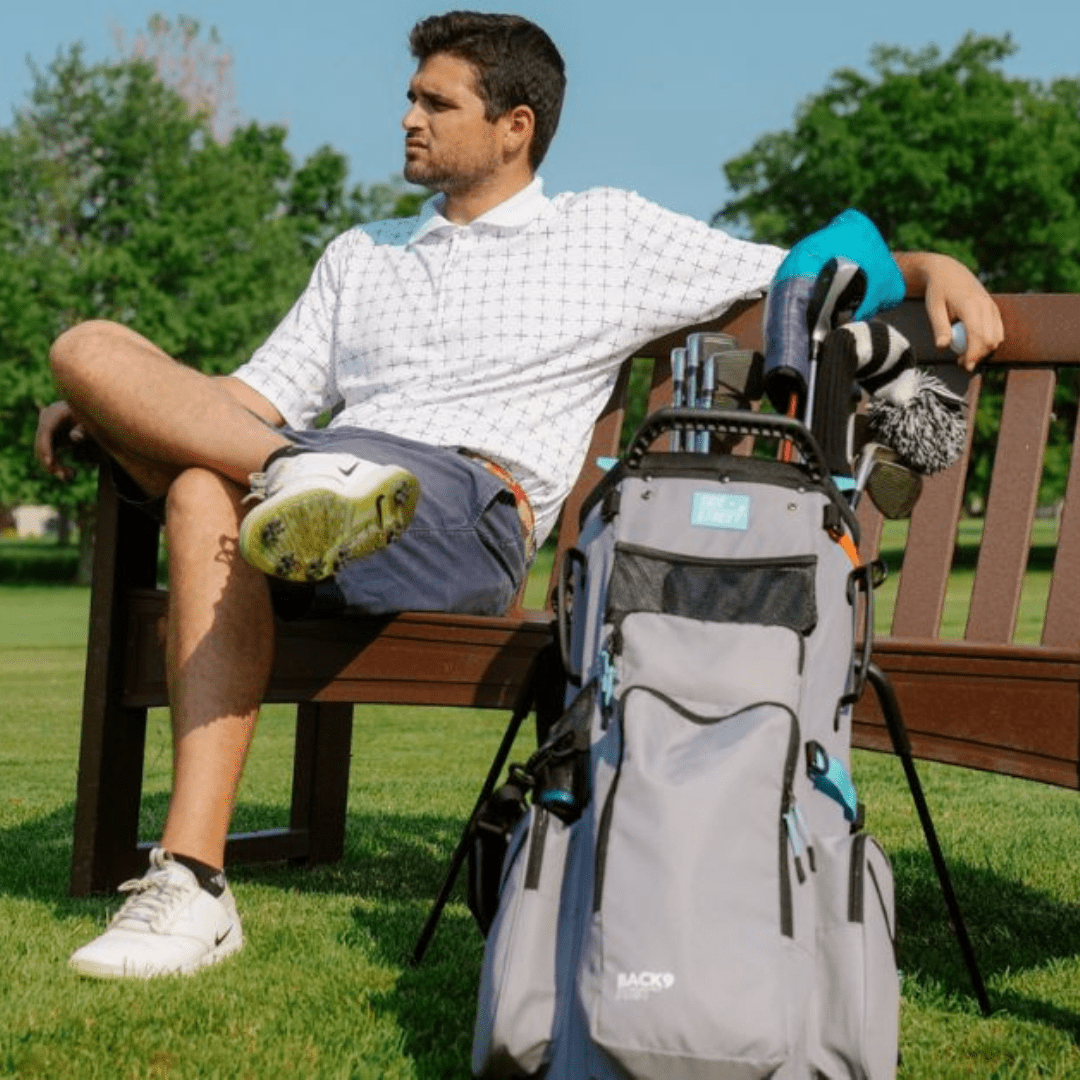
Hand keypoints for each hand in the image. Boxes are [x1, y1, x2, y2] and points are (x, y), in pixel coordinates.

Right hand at [35, 401, 89, 479]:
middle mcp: (46, 422)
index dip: (46, 448)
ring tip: (72, 476)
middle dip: (50, 462)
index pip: (45, 432)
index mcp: (54, 414)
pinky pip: (50, 454)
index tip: (50, 463)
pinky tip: (73, 472)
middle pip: (41, 444)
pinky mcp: (51, 439)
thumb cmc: (93, 417)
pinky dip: (57, 465)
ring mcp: (48, 431)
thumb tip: (74, 437)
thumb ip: (84, 429)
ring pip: (43, 453)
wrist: (93, 413)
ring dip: (54, 467)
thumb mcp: (90, 421)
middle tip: (65, 477)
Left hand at [896, 252, 1003, 371]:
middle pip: (990, 340)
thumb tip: (943, 347)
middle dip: (978, 356)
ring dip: (983, 350)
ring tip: (964, 354)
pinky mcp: (993, 309)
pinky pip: (997, 330)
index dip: (973, 354)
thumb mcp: (933, 308)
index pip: (978, 336)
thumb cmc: (938, 290)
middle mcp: (986, 306)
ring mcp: (992, 307)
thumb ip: (940, 328)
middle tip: (960, 363)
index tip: (964, 366)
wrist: (948, 271)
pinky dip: (988, 341)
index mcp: (971, 305)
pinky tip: (973, 344)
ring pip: (997, 336)